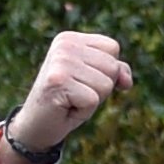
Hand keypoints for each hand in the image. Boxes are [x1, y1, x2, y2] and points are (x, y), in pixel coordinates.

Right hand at [0, 32, 133, 163]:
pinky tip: (66, 108)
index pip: (113, 48)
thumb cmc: (68, 100)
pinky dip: (84, 111)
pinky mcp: (58, 82)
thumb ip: (116, 72)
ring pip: (106, 85)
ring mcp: (60, 62)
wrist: (36, 125)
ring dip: (92, 100)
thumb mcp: (94, 81)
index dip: (107, 71)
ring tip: (71, 100)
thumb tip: (127, 81)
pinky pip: (94, 100)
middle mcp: (63, 46)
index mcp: (70, 39)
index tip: (82, 79)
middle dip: (100, 88)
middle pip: (112, 67)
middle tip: (76, 93)